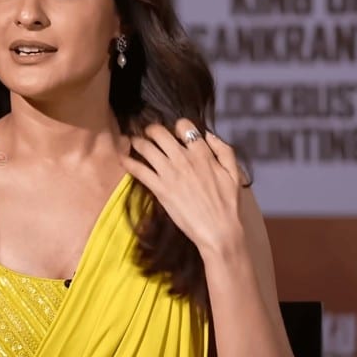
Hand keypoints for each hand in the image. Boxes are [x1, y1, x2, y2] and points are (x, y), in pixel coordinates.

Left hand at [120, 118, 246, 259]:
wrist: (218, 230)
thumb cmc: (227, 204)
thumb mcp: (233, 173)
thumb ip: (223, 150)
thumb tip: (208, 135)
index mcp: (202, 153)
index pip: (184, 126)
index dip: (176, 126)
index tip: (173, 133)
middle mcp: (183, 158)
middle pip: (159, 133)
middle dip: (150, 130)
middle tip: (147, 133)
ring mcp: (169, 173)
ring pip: (146, 147)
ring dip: (137, 142)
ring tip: (133, 142)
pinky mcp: (159, 188)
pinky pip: (138, 170)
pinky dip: (128, 162)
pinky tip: (122, 158)